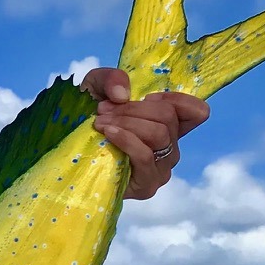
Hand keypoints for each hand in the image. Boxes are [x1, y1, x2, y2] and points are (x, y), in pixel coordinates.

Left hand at [80, 67, 208, 197]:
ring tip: (100, 122)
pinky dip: (126, 139)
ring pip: (159, 135)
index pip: (197, 113)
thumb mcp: (97, 87)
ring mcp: (161, 169)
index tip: (147, 98)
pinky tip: (107, 133)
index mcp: (168, 125)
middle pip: (169, 118)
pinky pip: (145, 156)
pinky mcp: (147, 185)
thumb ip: (111, 79)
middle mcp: (170, 147)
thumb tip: (123, 94)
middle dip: (134, 108)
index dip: (176, 99)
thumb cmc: (88, 119)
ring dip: (127, 122)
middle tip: (103, 109)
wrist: (67, 147)